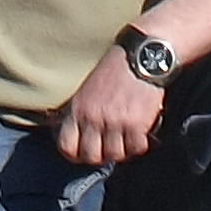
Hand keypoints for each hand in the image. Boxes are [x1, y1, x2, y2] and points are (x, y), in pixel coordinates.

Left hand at [49, 42, 166, 169]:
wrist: (143, 54)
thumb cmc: (116, 70)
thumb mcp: (87, 89)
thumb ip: (80, 112)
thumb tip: (72, 132)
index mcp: (78, 109)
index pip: (67, 146)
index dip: (76, 154)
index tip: (86, 153)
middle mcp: (94, 118)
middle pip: (92, 156)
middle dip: (102, 156)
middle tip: (111, 148)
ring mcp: (115, 122)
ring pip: (116, 155)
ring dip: (124, 150)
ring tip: (129, 139)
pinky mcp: (137, 124)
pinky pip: (137, 148)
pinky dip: (141, 144)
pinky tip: (143, 133)